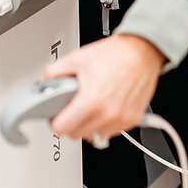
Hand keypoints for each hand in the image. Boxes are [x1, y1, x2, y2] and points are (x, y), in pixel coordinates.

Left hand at [43, 34, 164, 141]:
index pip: (62, 129)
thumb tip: (44, 82)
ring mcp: (121, 120)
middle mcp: (107, 114)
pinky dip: (105, 123)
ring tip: (92, 104)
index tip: (57, 115)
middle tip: (74, 106)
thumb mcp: (79, 57)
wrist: (143, 51)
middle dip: (72, 122)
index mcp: (91, 101)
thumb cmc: (116, 54)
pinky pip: (111, 131)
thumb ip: (55, 71)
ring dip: (89, 125)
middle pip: (76, 135)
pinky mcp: (132, 121)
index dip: (56, 121)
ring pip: (94, 135)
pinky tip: (106, 105)